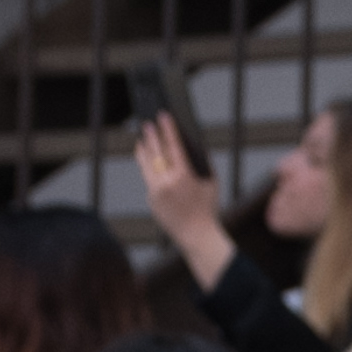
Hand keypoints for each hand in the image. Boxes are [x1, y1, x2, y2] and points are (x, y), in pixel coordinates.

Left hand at [134, 113, 224, 260]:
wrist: (196, 235)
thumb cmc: (207, 208)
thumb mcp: (211, 182)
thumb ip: (203, 162)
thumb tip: (192, 145)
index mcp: (184, 176)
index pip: (173, 146)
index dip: (168, 129)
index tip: (164, 116)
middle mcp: (167, 182)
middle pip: (156, 152)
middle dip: (151, 136)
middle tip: (147, 124)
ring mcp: (156, 191)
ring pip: (146, 165)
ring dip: (143, 150)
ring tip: (141, 140)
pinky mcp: (151, 199)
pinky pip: (149, 180)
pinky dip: (149, 169)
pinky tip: (148, 161)